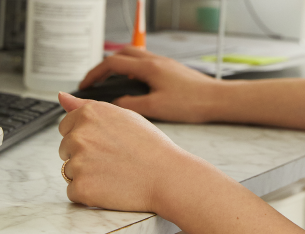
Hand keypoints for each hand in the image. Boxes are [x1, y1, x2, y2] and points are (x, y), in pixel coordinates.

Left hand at [57, 91, 190, 211]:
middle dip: (84, 156)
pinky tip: (111, 188)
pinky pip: (74, 192)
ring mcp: (77, 162)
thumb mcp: (124, 116)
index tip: (106, 144)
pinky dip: (90, 194)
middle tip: (114, 160)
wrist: (168, 177)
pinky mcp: (81, 187)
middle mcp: (79, 135)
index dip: (87, 137)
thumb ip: (88, 107)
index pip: (66, 127)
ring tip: (115, 174)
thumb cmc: (151, 147)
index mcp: (89, 114)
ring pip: (69, 171)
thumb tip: (61, 97)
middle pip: (65, 149)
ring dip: (87, 175)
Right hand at [79, 46, 219, 122]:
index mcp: (149, 68)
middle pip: (122, 54)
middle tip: (97, 81)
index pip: (112, 63)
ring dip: (120, 66)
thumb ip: (131, 105)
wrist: (219, 100)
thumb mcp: (156, 108)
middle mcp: (156, 61)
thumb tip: (115, 105)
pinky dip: (135, 71)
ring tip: (114, 84)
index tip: (85, 85)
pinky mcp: (173, 70)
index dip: (94, 74)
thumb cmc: (193, 103)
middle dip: (105, 66)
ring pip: (135, 57)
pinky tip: (138, 87)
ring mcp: (165, 64)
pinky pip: (147, 64)